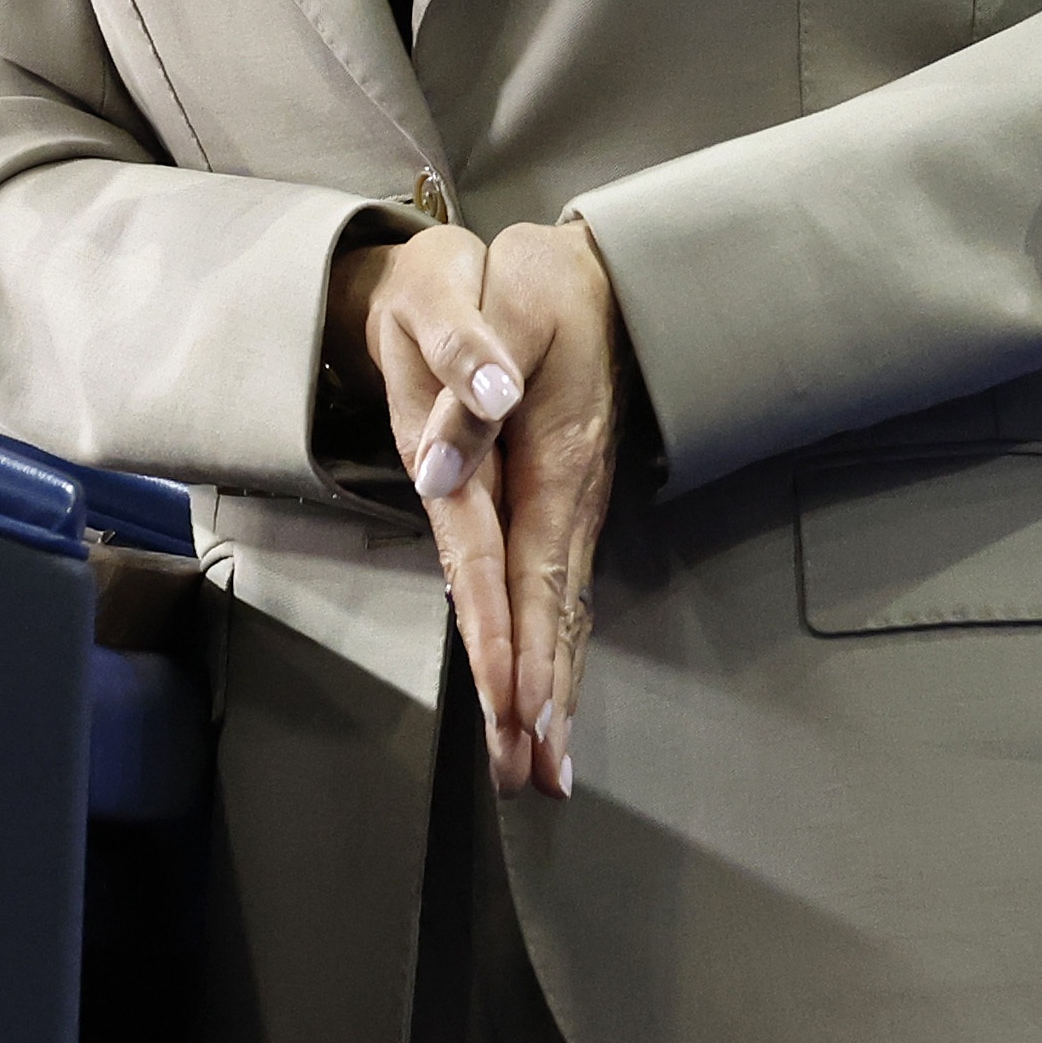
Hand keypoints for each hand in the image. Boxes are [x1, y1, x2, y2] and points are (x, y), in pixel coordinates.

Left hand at [327, 216, 629, 798]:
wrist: (602, 265)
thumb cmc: (547, 281)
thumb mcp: (504, 301)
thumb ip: (466, 377)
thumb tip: (439, 460)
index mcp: (552, 454)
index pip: (529, 567)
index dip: (522, 644)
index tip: (518, 715)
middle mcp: (571, 493)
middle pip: (556, 610)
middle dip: (545, 697)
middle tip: (535, 777)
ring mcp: (578, 502)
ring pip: (568, 609)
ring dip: (560, 686)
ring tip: (551, 763)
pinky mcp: (574, 501)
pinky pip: (569, 589)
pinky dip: (567, 646)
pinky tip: (561, 689)